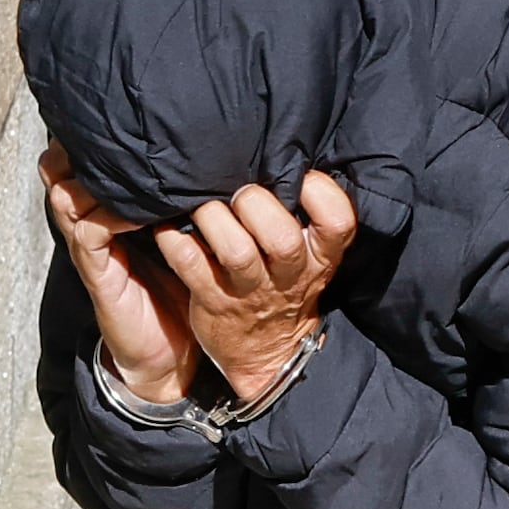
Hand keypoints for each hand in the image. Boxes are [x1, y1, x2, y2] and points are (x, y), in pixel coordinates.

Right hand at [42, 145, 196, 407]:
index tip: (124, 115)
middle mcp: (91, 221)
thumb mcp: (185, 235)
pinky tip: (138, 209)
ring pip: (65, 194)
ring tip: (127, 163)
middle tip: (115, 130)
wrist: (168, 352)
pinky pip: (89, 230)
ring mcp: (89, 246)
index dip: (93, 136)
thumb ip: (185, 200)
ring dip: (96, 176)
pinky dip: (111, 214)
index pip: (83, 159)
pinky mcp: (97, 271)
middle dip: (81, 146)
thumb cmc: (180, 286)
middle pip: (60, 168)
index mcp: (110, 209)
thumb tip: (218, 155)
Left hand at [157, 168, 360, 413]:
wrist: (266, 353)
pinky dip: (174, 237)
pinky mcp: (212, 299)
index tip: (301, 178)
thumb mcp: (313, 255)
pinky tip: (170, 223)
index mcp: (320, 257)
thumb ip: (307, 215)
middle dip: (255, 204)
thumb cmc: (285, 282)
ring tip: (204, 205)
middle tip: (240, 194)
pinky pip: (189, 262)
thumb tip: (285, 154)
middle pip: (281, 237)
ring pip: (235, 250)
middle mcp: (289, 275)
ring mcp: (250, 291)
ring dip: (213, 218)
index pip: (337, 222)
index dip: (320, 193)